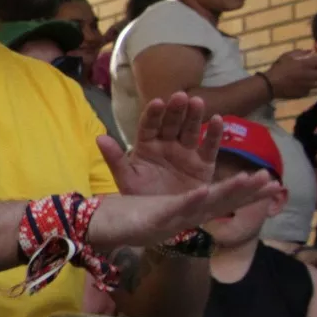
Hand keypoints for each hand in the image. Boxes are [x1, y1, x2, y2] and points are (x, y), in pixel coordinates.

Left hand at [92, 92, 274, 248]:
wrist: (163, 219)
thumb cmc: (142, 196)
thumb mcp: (127, 179)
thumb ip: (115, 158)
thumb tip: (99, 137)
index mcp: (146, 146)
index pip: (149, 126)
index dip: (153, 115)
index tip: (157, 103)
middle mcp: (167, 145)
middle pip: (171, 124)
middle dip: (175, 110)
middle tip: (180, 97)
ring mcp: (186, 152)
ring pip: (191, 130)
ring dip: (194, 116)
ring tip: (198, 103)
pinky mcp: (203, 163)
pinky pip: (209, 147)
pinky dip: (214, 134)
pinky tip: (218, 120)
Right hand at [265, 50, 316, 99]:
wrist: (270, 85)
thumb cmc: (278, 68)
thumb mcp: (287, 56)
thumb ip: (299, 52)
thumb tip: (310, 51)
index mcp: (306, 64)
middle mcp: (310, 75)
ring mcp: (308, 85)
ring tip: (312, 76)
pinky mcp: (305, 93)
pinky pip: (312, 88)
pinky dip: (310, 85)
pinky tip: (303, 83)